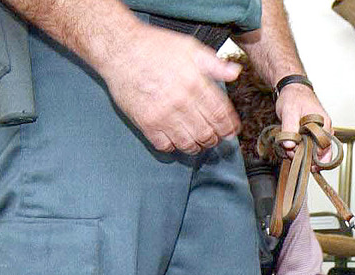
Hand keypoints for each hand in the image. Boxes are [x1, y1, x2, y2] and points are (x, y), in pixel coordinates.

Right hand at [97, 21, 241, 153]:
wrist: (119, 49)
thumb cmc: (154, 46)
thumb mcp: (190, 47)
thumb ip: (214, 63)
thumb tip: (236, 73)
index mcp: (195, 84)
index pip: (221, 115)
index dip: (230, 127)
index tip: (232, 131)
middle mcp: (181, 102)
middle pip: (207, 133)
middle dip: (215, 138)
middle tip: (215, 137)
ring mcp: (163, 115)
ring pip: (189, 143)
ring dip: (197, 145)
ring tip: (198, 141)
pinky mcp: (146, 123)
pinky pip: (165, 146)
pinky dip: (173, 147)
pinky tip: (176, 139)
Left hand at [275, 83, 335, 161]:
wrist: (292, 88)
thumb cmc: (294, 97)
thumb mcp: (289, 111)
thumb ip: (289, 128)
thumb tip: (289, 146)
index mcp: (324, 125)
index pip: (324, 149)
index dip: (312, 157)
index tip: (297, 156)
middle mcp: (326, 131)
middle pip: (322, 154)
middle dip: (306, 158)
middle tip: (291, 153)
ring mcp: (321, 133)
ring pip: (316, 152)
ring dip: (302, 154)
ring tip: (290, 149)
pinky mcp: (314, 135)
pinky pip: (311, 147)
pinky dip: (301, 150)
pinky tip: (292, 146)